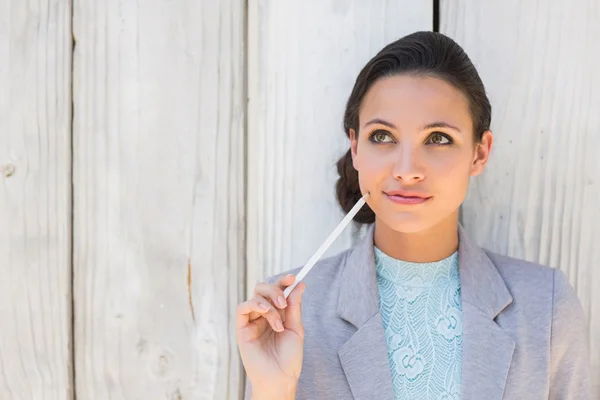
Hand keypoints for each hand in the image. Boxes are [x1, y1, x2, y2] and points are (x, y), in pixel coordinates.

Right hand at [236, 274, 306, 394]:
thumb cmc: (289, 358)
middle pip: (263, 289)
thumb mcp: (296, 329)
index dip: (283, 282)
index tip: (293, 278)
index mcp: (277, 314)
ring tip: (279, 323)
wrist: (280, 378)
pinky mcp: (241, 328)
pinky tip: (266, 313)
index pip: (277, 292)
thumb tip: (299, 285)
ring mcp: (252, 321)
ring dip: (270, 304)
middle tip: (284, 301)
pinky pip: (243, 308)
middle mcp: (263, 315)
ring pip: (255, 296)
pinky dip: (255, 305)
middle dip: (275, 289)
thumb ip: (294, 306)